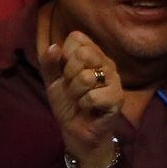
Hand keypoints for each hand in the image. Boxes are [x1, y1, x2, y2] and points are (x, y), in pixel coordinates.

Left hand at [40, 29, 124, 167]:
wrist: (76, 129)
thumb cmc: (66, 101)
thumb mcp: (51, 80)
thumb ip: (49, 62)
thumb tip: (53, 46)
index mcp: (92, 54)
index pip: (77, 38)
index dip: (64, 55)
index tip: (65, 71)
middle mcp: (106, 63)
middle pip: (83, 54)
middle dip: (69, 74)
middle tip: (72, 87)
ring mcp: (115, 80)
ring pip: (86, 77)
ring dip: (75, 92)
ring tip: (80, 98)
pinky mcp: (118, 98)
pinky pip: (92, 97)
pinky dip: (84, 105)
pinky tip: (89, 108)